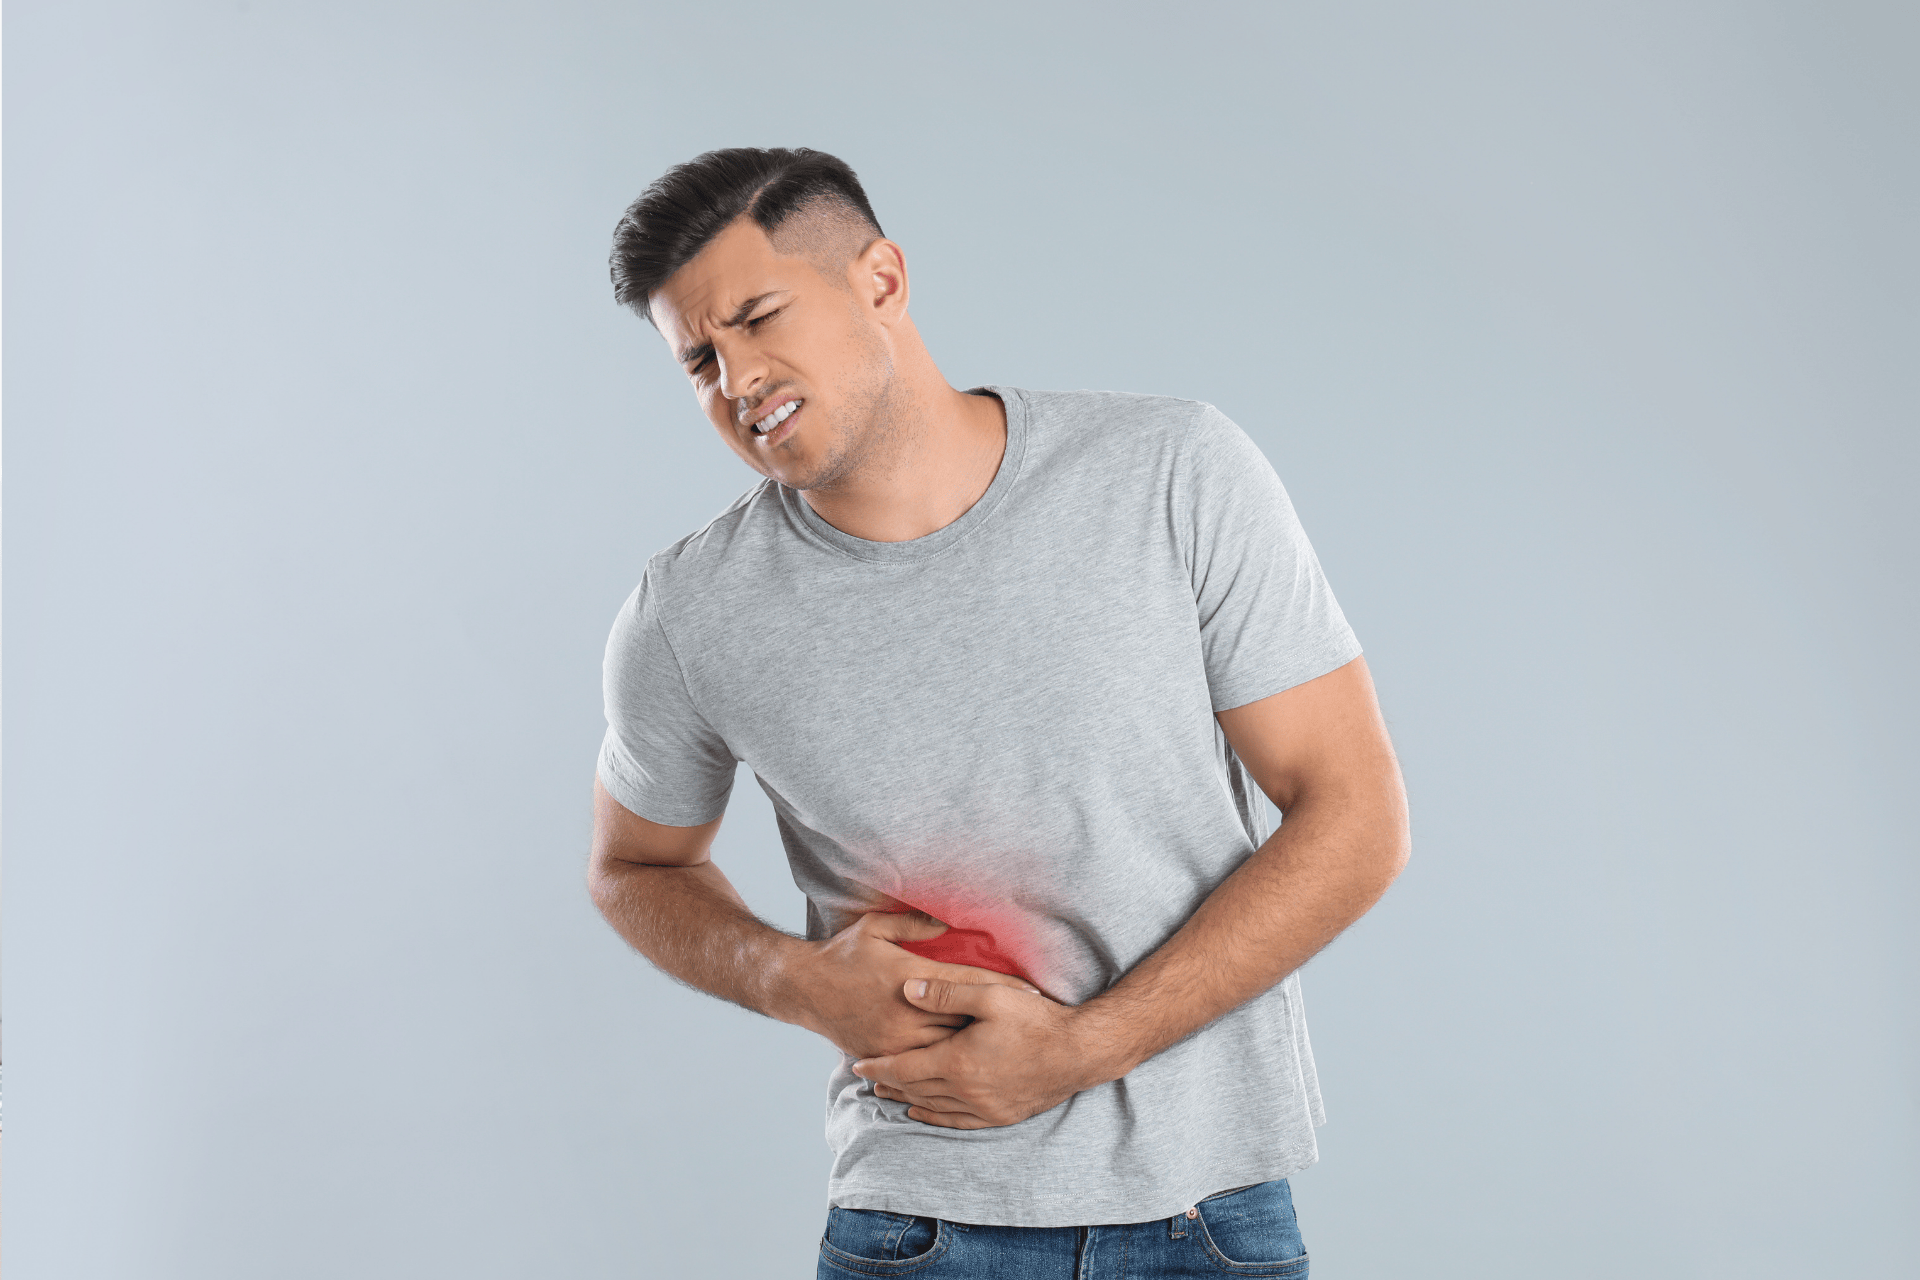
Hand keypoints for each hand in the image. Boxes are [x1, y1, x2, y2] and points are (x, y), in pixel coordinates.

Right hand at [792, 911, 1041, 1059]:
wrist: (804, 989)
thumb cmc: (842, 954)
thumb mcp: (875, 927)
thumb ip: (913, 923)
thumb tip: (948, 925)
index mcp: (909, 976)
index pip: (965, 984)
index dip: (1001, 989)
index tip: (1032, 993)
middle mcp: (906, 1011)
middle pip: (963, 1021)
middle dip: (997, 1023)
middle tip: (1033, 1026)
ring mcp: (895, 1038)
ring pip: (946, 1049)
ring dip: (977, 1049)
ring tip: (1012, 1051)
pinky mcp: (883, 1055)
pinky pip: (922, 1066)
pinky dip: (947, 1066)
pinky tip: (970, 1068)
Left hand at [849, 978, 1116, 1128]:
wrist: (1079, 1052)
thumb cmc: (1037, 1019)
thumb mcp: (990, 995)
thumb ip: (946, 993)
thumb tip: (906, 989)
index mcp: (957, 1062)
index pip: (905, 1068)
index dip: (879, 1066)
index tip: (857, 1063)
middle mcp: (965, 1091)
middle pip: (914, 1089)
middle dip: (888, 1082)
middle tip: (865, 1076)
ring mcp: (983, 1108)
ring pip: (932, 1106)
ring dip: (906, 1099)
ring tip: (886, 1092)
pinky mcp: (999, 1116)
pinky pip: (955, 1121)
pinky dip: (933, 1117)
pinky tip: (922, 1113)